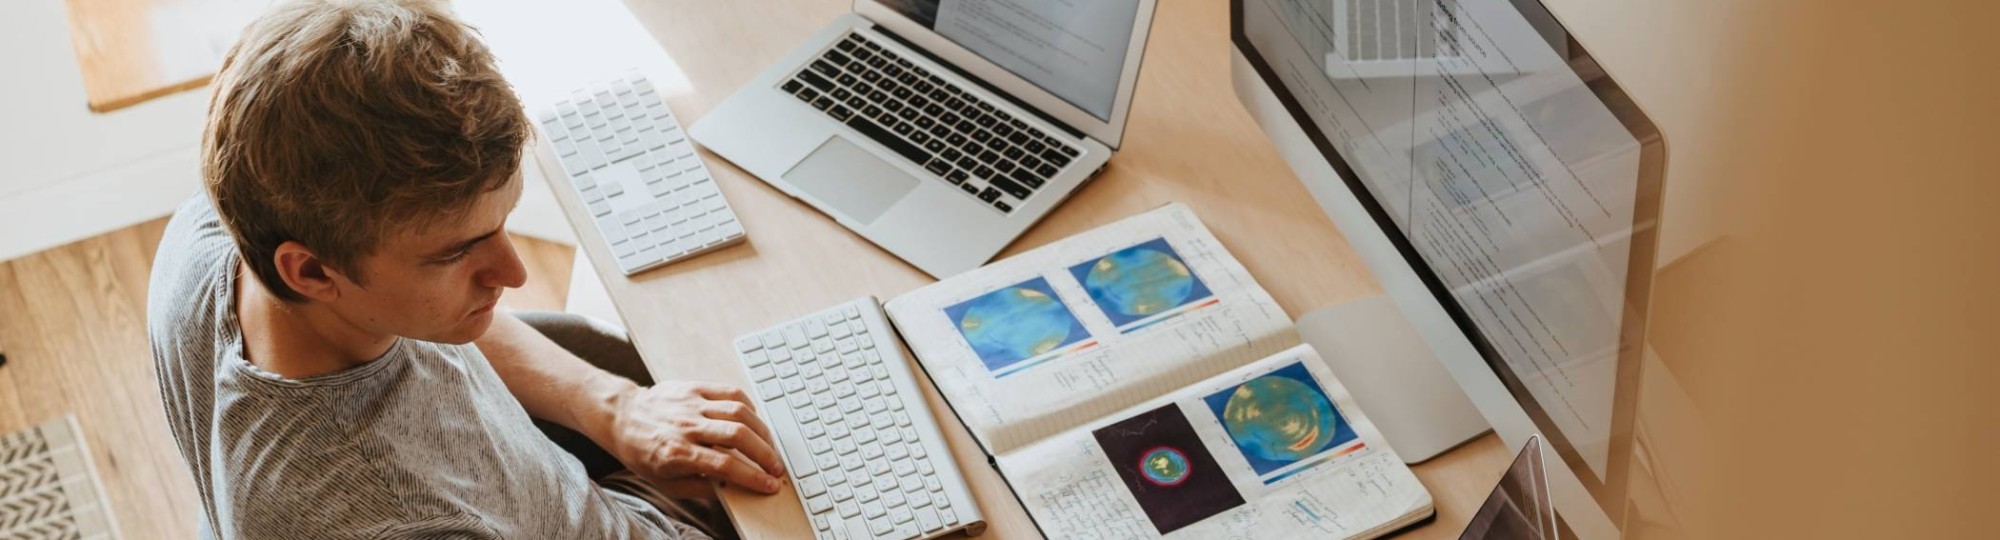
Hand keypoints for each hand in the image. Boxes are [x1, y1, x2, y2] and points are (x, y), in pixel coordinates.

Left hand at [605, 381, 787, 497]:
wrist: (622, 417)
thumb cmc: (643, 452)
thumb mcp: (665, 483)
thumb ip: (700, 488)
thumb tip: (733, 489)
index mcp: (677, 453)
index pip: (725, 466)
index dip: (753, 477)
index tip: (770, 485)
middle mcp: (686, 427)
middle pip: (737, 437)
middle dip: (765, 454)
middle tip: (776, 467)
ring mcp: (691, 404)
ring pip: (739, 412)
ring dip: (762, 432)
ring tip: (770, 447)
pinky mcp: (694, 388)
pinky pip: (730, 393)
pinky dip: (749, 407)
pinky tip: (755, 422)